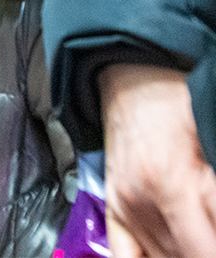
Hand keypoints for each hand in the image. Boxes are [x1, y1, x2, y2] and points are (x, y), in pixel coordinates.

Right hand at [100, 64, 215, 257]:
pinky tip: (167, 257)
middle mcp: (145, 200)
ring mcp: (127, 208)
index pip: (210, 244)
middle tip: (212, 236)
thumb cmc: (172, 100)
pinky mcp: (114, 208)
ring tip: (202, 241)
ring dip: (190, 254)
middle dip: (208, 249)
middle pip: (193, 254)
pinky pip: (125, 254)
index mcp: (173, 180)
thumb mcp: (211, 133)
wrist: (127, 80)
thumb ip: (215, 179)